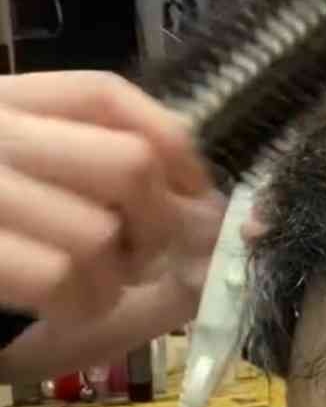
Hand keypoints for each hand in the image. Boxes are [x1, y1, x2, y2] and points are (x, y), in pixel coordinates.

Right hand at [0, 70, 225, 375]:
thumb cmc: (5, 282)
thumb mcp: (57, 221)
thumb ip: (134, 211)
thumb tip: (223, 224)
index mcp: (4, 107)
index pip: (102, 95)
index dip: (169, 142)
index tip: (196, 191)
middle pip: (128, 163)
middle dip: (157, 227)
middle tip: (137, 260)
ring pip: (101, 232)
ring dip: (113, 281)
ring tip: (87, 291)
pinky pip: (61, 279)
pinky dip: (79, 307)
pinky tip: (61, 312)